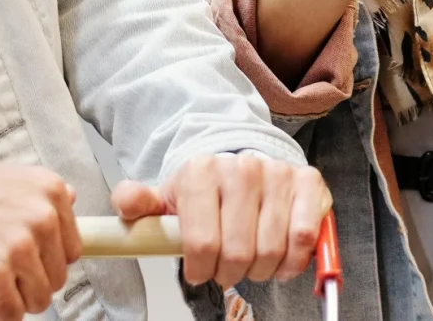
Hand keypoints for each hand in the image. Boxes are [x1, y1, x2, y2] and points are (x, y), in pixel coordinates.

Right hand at [0, 158, 81, 320]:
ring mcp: (21, 248)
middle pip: (57, 278)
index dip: (46, 260)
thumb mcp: (15, 178)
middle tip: (3, 267)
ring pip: (39, 300)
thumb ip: (45, 196)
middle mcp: (43, 218)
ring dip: (14, 297)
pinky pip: (11, 314)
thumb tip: (72, 201)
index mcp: (52, 192)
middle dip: (30, 280)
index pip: (72, 249)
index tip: (27, 258)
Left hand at [111, 154, 330, 288]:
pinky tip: (280, 256)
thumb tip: (124, 204)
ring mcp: (277, 173)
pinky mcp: (308, 182)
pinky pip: (303, 239)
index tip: (198, 267)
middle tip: (226, 265)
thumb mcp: (167, 196)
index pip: (202, 244)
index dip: (200, 268)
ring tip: (250, 257)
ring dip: (260, 269)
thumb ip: (140, 202)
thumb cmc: (204, 189)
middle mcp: (242, 167)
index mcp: (202, 171)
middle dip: (229, 272)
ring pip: (271, 251)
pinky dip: (293, 260)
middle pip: (238, 253)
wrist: (241, 159)